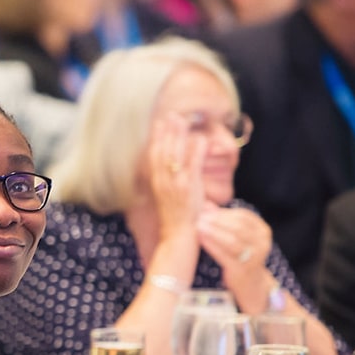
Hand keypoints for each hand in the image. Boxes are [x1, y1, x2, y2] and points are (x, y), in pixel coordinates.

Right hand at [149, 113, 206, 239]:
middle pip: (162, 151)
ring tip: (184, 120)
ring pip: (174, 154)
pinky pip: (193, 165)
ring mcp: (175, 185)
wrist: (177, 239)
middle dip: (167, 131)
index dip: (156, 138)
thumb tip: (170, 171)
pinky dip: (196, 151)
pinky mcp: (189, 189)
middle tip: (172, 115)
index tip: (160, 123)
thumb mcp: (166, 200)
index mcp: (156, 184)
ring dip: (179, 135)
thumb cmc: (175, 222)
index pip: (153, 156)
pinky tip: (200, 139)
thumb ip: (167, 184)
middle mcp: (162, 182)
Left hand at [197, 205, 272, 309]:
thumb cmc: (240, 256)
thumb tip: (205, 203)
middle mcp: (263, 243)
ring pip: (232, 241)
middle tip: (199, 216)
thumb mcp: (236, 236)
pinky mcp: (243, 270)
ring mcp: (255, 257)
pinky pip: (225, 255)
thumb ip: (223, 220)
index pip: (243, 216)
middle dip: (217, 220)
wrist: (251, 285)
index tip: (205, 209)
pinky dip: (211, 245)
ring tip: (197, 226)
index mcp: (262, 231)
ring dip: (213, 232)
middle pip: (238, 227)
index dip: (223, 212)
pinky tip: (200, 239)